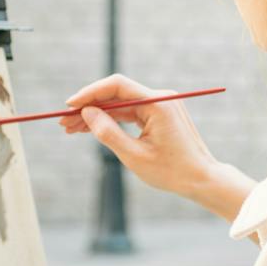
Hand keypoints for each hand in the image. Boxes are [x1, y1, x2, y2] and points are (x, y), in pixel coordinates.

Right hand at [59, 73, 253, 218]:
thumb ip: (108, 133)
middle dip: (89, 107)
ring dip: (98, 116)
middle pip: (116, 95)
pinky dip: (112, 121)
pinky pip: (131, 113)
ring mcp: (162, 105)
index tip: (69, 105)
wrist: (203, 179)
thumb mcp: (134, 156)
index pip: (117, 86)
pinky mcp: (160, 115)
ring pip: (121, 105)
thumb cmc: (172, 171)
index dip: (90, 93)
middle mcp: (161, 98)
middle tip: (64, 122)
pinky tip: (91, 129)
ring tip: (71, 128)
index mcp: (158, 103)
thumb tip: (87, 113)